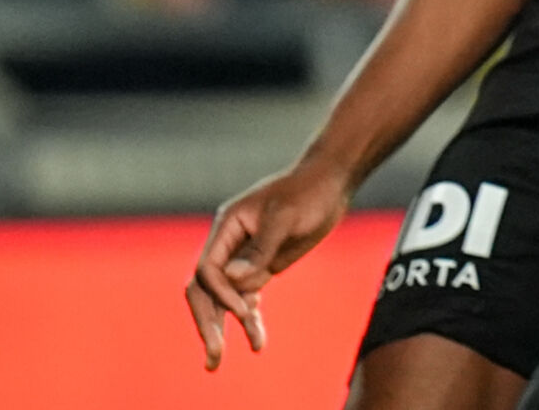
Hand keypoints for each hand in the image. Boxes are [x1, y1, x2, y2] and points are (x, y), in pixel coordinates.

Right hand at [185, 155, 353, 368]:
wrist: (331, 181)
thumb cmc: (309, 192)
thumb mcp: (286, 217)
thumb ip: (260, 248)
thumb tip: (233, 279)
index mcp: (227, 227)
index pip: (208, 270)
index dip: (221, 293)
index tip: (245, 310)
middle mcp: (229, 244)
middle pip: (206, 289)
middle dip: (208, 322)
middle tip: (214, 356)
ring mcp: (245, 256)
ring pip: (225, 297)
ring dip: (226, 325)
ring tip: (229, 357)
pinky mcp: (262, 263)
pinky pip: (246, 294)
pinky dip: (248, 315)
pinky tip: (255, 333)